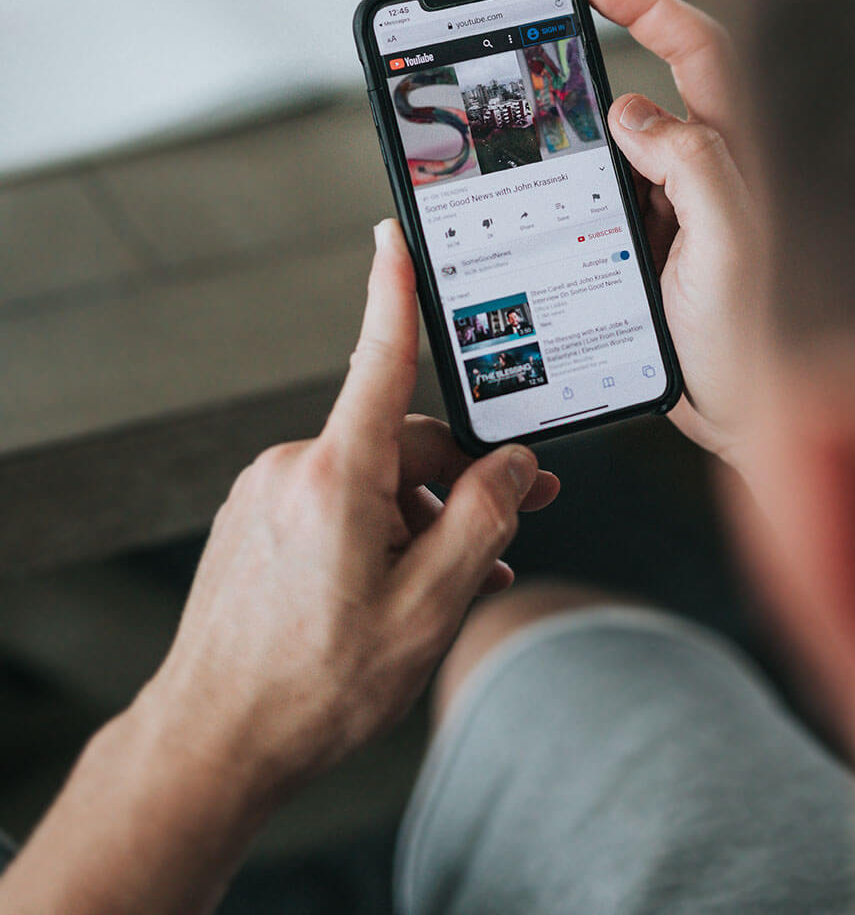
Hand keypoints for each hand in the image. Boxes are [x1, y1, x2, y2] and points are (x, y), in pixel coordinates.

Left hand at [139, 218, 559, 793]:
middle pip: (404, 444)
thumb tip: (514, 467)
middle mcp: (294, 471)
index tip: (394, 235)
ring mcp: (269, 496)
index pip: (378, 363)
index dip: (392, 293)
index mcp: (336, 477)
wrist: (215, 739)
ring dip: (426, 518)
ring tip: (467, 577)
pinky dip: (384, 530)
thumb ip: (483, 521)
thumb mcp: (431, 605)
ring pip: (375, 480)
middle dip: (465, 479)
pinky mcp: (259, 522)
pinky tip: (411, 580)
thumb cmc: (319, 682)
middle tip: (518, 519)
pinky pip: (339, 504)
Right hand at [581, 0, 768, 469]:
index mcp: (736, 162)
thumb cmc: (758, 337)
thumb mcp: (732, 244)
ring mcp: (673, 217)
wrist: (746, 411)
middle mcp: (703, 179)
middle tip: (538, 79)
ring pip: (615, 158)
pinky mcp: (645, 252)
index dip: (649, 7)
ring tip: (537, 162)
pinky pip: (603, 208)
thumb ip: (694, 166)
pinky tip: (553, 217)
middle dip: (594, 80)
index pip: (699, 56)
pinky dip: (576, 203)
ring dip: (579, 153)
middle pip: (646, 99)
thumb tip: (634, 112)